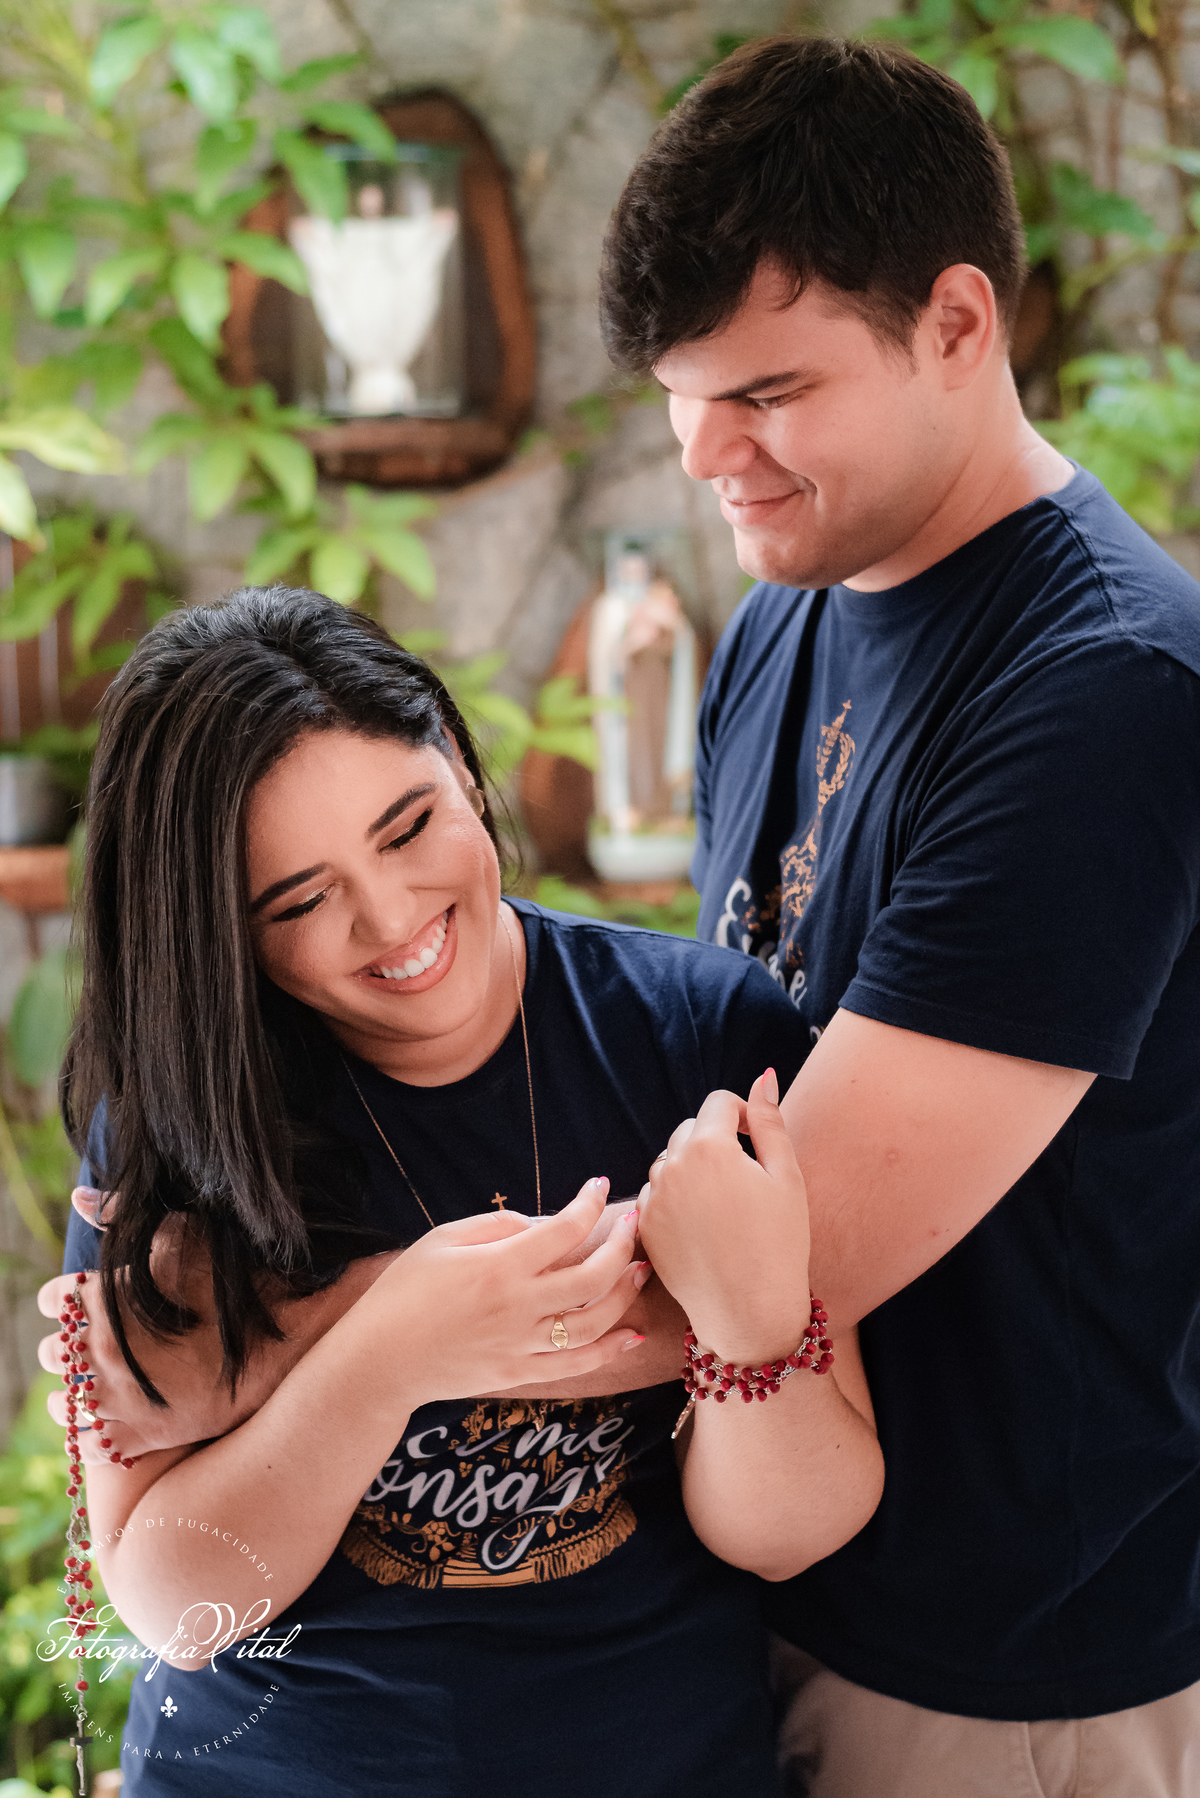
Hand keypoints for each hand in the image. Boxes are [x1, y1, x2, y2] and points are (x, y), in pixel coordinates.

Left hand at [41, 1190, 388, 1460]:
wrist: (291, 1337)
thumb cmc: (241, 1278)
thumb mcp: (186, 1234)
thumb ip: (124, 1213)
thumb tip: (78, 1194)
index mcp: (107, 1297)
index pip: (56, 1299)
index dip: (69, 1298)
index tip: (87, 1300)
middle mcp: (103, 1351)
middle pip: (55, 1353)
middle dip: (72, 1343)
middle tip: (96, 1339)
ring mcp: (122, 1399)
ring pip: (66, 1403)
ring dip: (74, 1391)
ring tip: (98, 1381)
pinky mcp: (144, 1436)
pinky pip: (91, 1445)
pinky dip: (90, 1433)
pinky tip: (109, 1417)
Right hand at [367, 1176, 649, 1404]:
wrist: (379, 1360)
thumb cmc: (404, 1291)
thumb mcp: (442, 1240)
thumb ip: (496, 1225)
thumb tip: (542, 1223)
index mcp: (499, 1267)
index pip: (564, 1229)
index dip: (588, 1204)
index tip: (597, 1186)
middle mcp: (518, 1306)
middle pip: (593, 1276)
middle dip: (622, 1246)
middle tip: (634, 1225)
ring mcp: (521, 1345)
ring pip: (595, 1323)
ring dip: (626, 1294)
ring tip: (641, 1270)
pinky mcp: (519, 1374)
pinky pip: (578, 1365)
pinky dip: (611, 1350)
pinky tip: (633, 1333)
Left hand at [636, 1070, 811, 1365]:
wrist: (749, 1310)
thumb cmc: (778, 1243)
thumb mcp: (786, 1177)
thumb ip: (769, 1122)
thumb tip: (762, 1076)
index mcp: (710, 1147)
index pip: (719, 1103)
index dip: (742, 1115)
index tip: (757, 1142)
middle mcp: (672, 1167)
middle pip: (690, 1130)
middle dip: (715, 1141)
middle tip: (745, 1179)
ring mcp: (653, 1198)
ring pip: (669, 1161)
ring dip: (691, 1169)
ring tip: (724, 1205)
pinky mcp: (644, 1227)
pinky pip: (655, 1194)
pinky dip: (675, 1198)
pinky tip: (702, 1225)